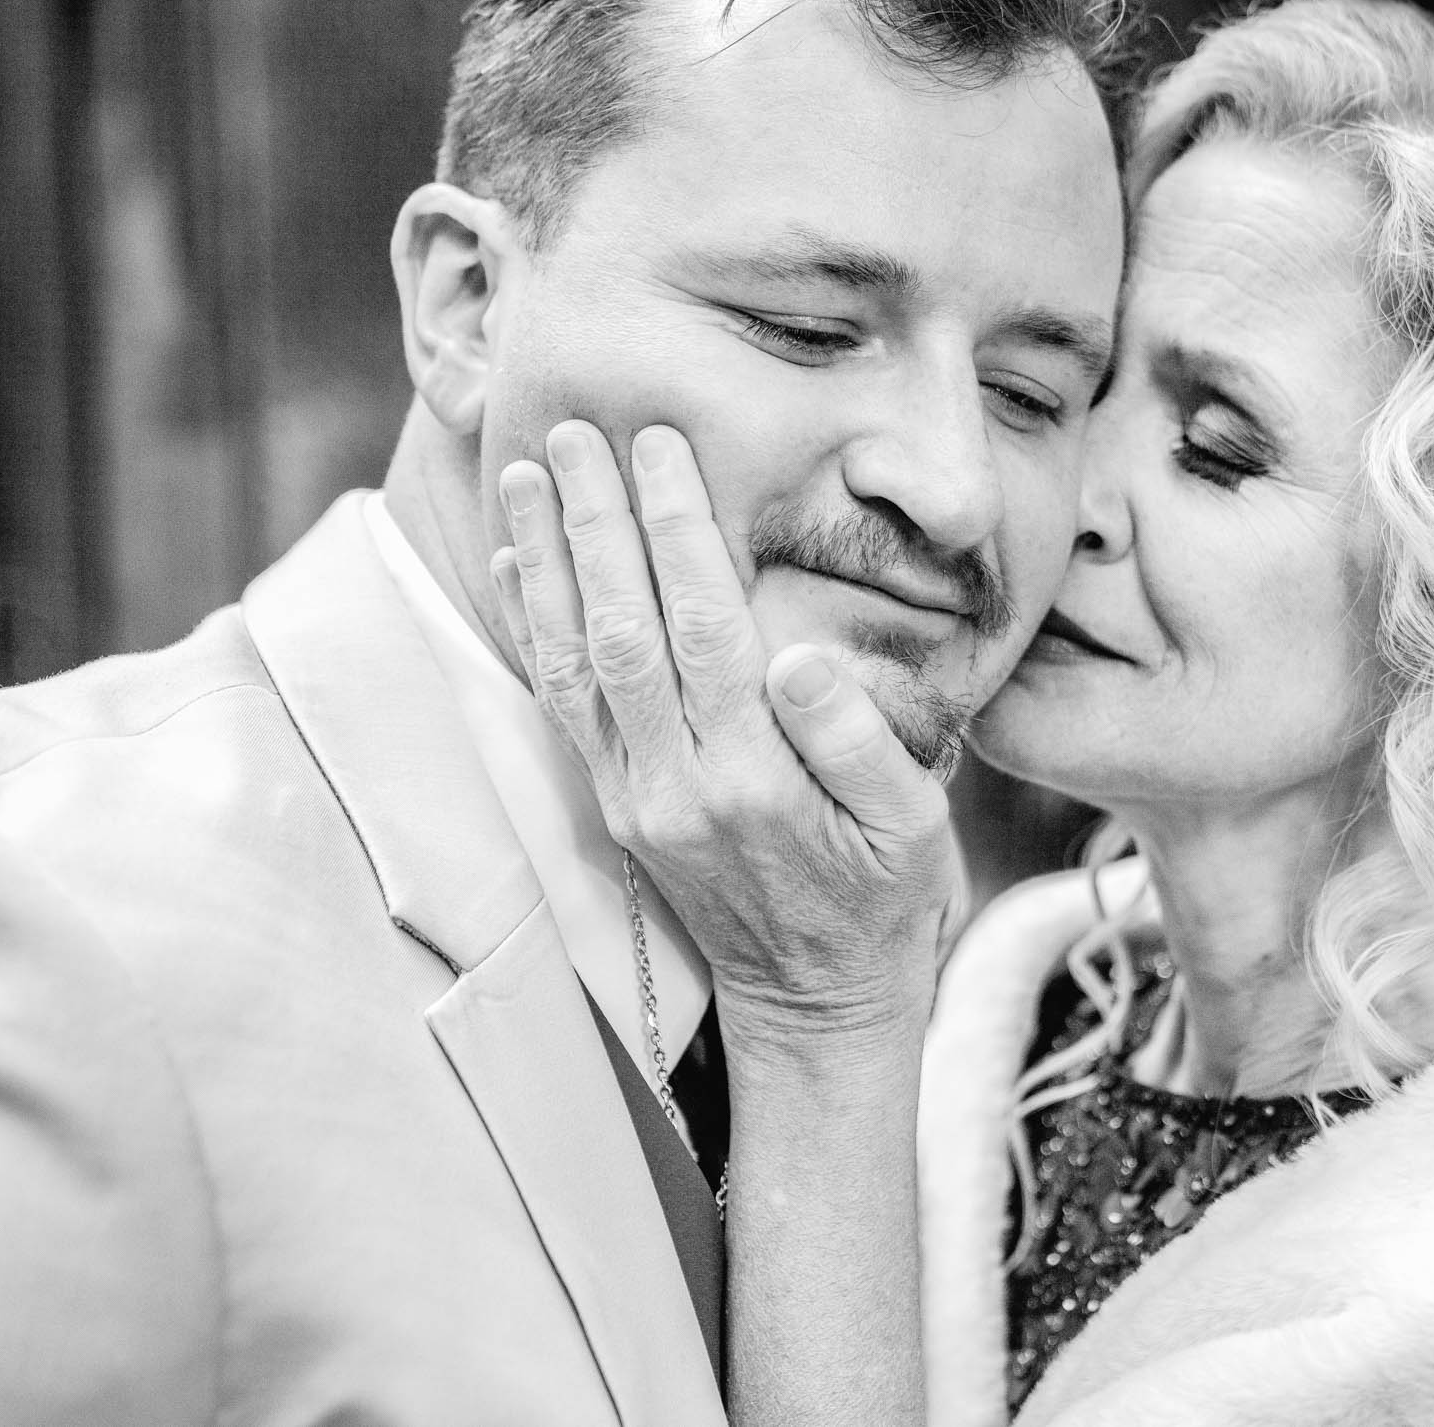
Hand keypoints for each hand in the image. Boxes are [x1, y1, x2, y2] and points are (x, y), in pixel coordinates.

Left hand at [490, 419, 954, 1035]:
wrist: (817, 1001)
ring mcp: (635, 797)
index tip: (662, 447)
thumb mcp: (912, 827)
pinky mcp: (616, 807)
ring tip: (529, 473)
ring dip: (548, 562)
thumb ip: (858, 744)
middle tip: (577, 431)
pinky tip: (521, 567)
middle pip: (621, 629)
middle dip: (597, 523)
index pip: (704, 627)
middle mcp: (675, 784)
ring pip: (574, 661)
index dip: (678, 531)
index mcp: (753, 777)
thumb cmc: (881, 900)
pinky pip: (561, 705)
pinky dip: (535, 628)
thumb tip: (799, 660)